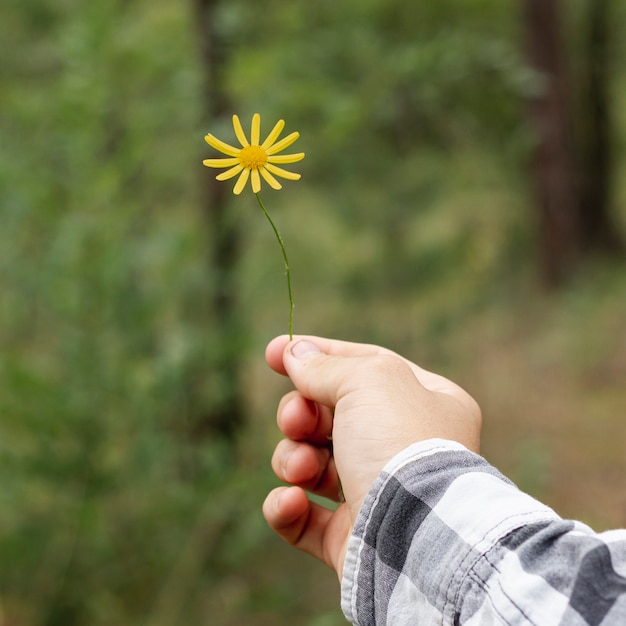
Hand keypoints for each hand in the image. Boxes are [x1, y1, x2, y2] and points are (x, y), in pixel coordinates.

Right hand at [262, 335, 481, 578]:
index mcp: (424, 401)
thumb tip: (295, 352)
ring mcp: (376, 494)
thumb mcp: (367, 381)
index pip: (362, 366)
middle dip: (301, 415)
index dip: (316, 355)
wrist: (416, 536)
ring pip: (310, 463)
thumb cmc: (400, 445)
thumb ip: (325, 365)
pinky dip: (286, 507)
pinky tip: (291, 501)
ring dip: (294, 460)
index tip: (274, 352)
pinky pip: (302, 517)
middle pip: (329, 415)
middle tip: (297, 421)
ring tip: (303, 468)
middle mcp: (403, 446)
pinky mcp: (351, 538)